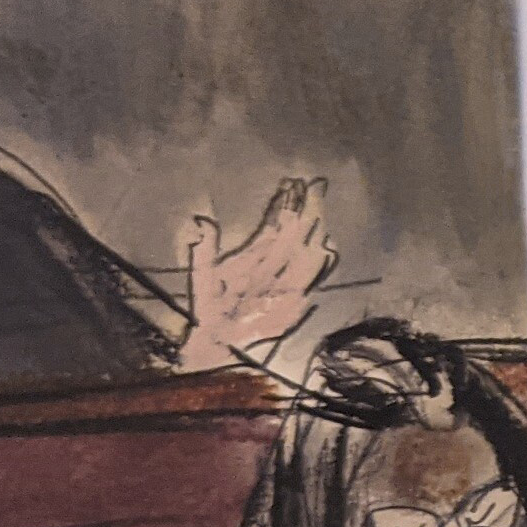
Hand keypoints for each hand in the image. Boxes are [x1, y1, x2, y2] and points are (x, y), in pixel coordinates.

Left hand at [184, 178, 334, 367]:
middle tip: (314, 187)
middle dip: (301, 212)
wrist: (219, 342)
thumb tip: (203, 220)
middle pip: (290, 235)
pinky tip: (324, 252)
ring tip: (320, 214)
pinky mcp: (291, 302)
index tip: (292, 184)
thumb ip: (206, 249)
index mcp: (252, 258)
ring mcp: (283, 283)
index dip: (281, 206)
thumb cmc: (209, 309)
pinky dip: (316, 267)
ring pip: (301, 253)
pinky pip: (305, 280)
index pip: (271, 226)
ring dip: (311, 235)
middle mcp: (271, 267)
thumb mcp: (202, 276)